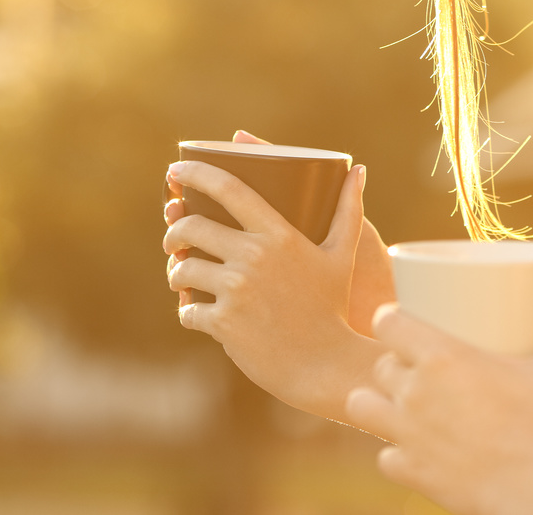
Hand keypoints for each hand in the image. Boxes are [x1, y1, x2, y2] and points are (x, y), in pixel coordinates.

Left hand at [162, 139, 376, 414]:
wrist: (325, 363)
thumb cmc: (333, 305)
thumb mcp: (343, 254)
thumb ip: (349, 209)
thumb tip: (359, 169)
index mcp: (279, 234)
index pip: (228, 188)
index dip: (196, 173)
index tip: (175, 170)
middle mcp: (253, 257)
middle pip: (190, 228)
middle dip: (173, 231)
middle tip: (174, 239)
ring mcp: (236, 290)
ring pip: (182, 270)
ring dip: (176, 273)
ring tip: (183, 277)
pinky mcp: (223, 322)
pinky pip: (187, 310)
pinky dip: (188, 311)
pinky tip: (197, 313)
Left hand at [346, 306, 532, 514]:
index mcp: (441, 357)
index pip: (388, 323)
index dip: (391, 319)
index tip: (402, 321)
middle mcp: (414, 391)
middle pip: (380, 365)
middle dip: (393, 364)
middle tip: (415, 367)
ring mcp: (406, 434)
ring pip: (362, 406)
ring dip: (377, 403)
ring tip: (397, 405)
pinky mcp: (409, 470)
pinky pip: (385, 457)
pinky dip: (397, 454)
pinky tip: (413, 451)